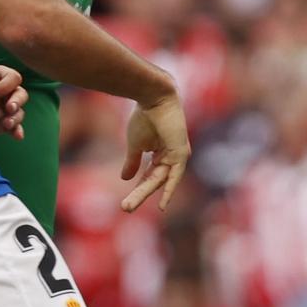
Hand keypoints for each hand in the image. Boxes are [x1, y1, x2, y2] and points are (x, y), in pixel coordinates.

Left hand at [0, 64, 27, 139]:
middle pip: (21, 94)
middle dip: (17, 101)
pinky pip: (14, 128)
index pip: (13, 78)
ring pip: (19, 112)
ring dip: (15, 118)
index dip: (6, 86)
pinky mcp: (2, 125)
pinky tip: (17, 135)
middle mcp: (6, 93)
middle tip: (9, 108)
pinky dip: (17, 131)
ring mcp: (5, 109)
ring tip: (6, 123)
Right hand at [120, 93, 189, 213]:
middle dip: (138, 194)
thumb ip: (132, 162)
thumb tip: (124, 179)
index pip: (149, 176)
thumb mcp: (135, 144)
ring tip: (127, 206)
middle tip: (124, 209)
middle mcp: (171, 157)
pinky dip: (169, 190)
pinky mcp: (181, 153)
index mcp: (162, 153)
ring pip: (160, 181)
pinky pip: (175, 176)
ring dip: (144, 193)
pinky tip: (162, 205)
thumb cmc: (144, 117)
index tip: (126, 201)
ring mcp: (178, 156)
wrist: (153, 97)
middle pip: (154, 181)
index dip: (138, 187)